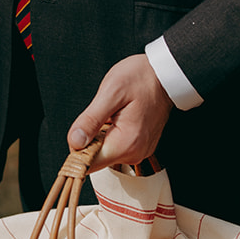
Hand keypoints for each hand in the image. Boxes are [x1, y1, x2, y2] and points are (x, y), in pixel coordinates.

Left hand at [67, 54, 173, 170]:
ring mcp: (138, 150)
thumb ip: (91, 119)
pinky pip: (115, 145)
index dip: (78, 148)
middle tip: (102, 113)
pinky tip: (119, 116)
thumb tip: (74, 142)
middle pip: (95, 158)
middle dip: (90, 137)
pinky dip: (111, 132)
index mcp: (126, 143)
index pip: (89, 163)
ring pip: (104, 151)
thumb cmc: (141, 78)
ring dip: (100, 133)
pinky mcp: (139, 146)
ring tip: (113, 112)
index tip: (81, 128)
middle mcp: (134, 153)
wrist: (165, 75)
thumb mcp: (111, 92)